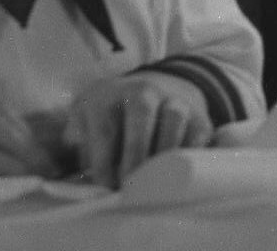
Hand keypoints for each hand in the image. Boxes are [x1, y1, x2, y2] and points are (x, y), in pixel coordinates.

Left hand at [64, 69, 213, 187]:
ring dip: (163, 152)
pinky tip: (176, 172)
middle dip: (135, 153)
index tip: (105, 185)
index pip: (105, 127)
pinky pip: (198, 132)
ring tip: (153, 180)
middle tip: (129, 184)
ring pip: (174, 119)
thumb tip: (80, 177)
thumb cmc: (109, 120)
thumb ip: (78, 145)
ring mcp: (173, 99)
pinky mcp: (198, 115)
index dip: (104, 161)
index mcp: (106, 94)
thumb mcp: (84, 123)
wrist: (149, 93)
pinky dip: (190, 152)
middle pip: (141, 114)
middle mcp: (142, 90)